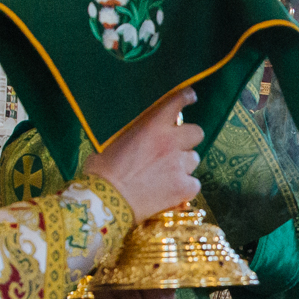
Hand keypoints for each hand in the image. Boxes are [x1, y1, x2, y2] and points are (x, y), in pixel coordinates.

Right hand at [81, 87, 201, 221]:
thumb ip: (133, 132)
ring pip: (194, 159)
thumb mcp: (112, 141)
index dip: (186, 98)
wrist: (105, 201)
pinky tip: (170, 192)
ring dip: (184, 164)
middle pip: (196, 132)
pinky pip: (194, 184)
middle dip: (187, 139)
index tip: (190, 97)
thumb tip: (137, 133)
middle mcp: (170, 142)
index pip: (176, 102)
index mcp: (152, 125)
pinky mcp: (184, 187)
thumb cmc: (101, 172)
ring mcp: (179, 165)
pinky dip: (185, 188)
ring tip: (167, 175)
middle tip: (174, 149)